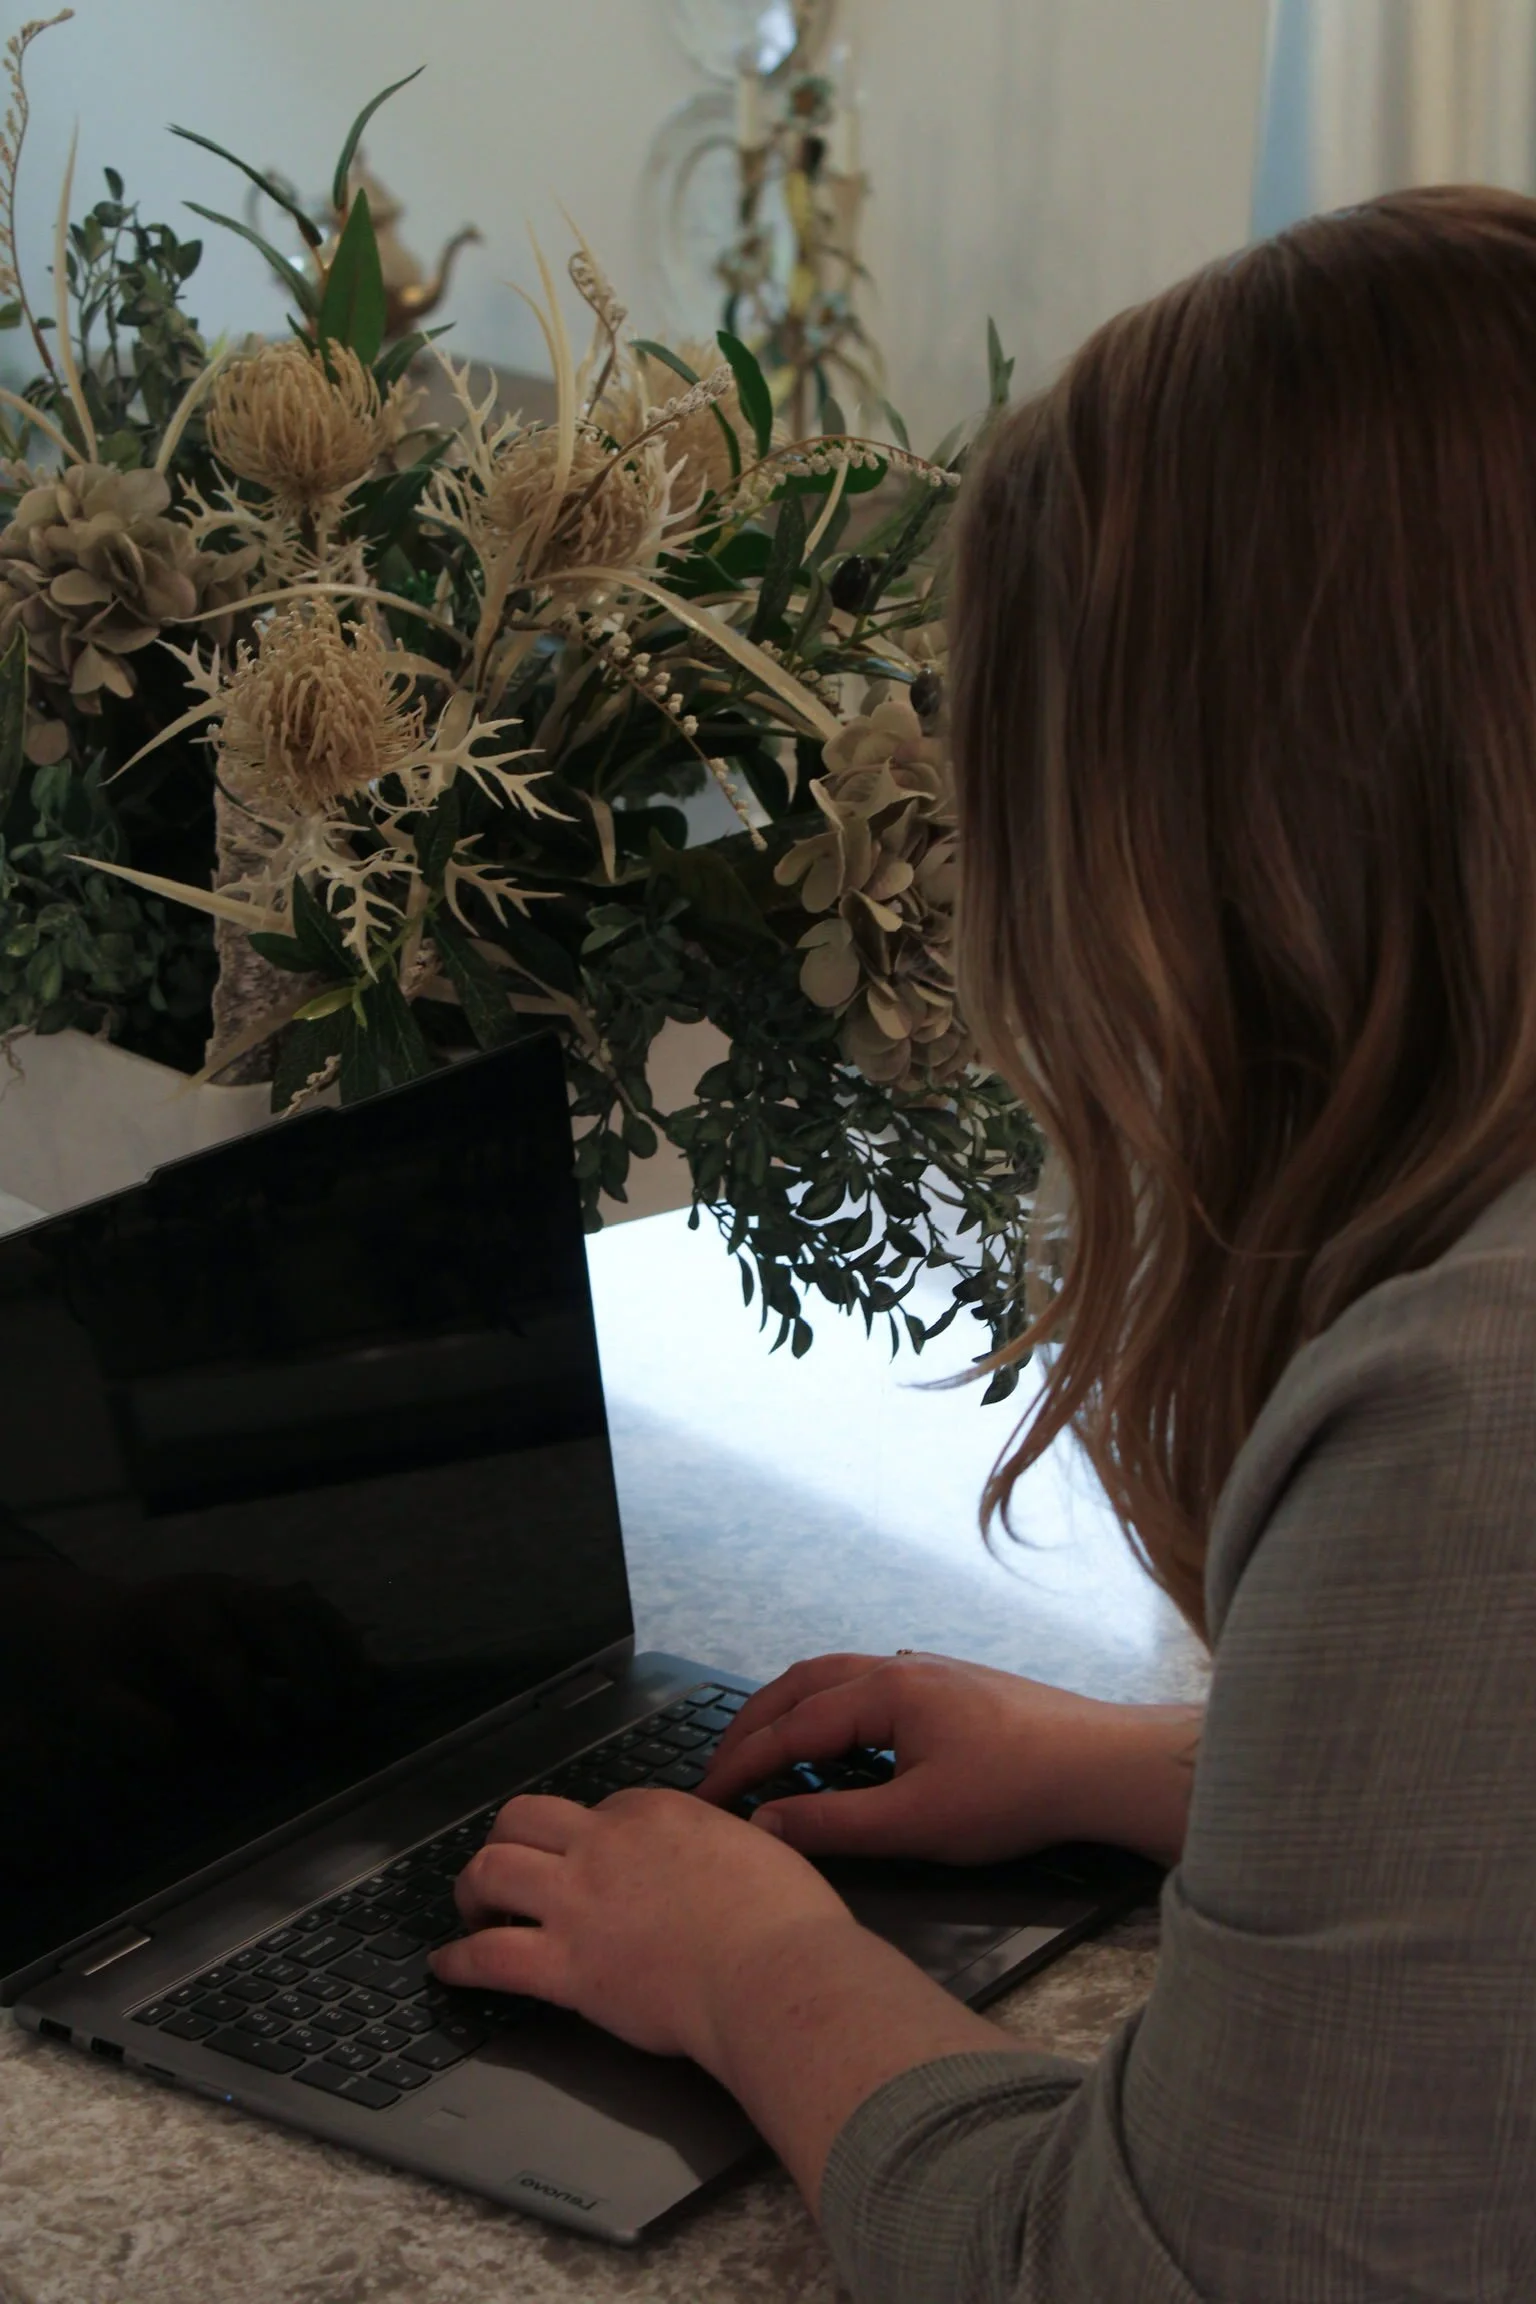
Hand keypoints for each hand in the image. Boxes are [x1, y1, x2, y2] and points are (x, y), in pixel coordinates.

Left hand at [430, 1787, 863, 2067]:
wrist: (773, 1973)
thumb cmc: (783, 1918)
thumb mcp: (760, 1845)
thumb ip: (729, 1841)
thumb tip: (742, 1845)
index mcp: (652, 1812)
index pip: (595, 1811)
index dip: (585, 1838)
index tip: (588, 1863)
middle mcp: (603, 1845)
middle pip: (522, 1819)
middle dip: (505, 1841)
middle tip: (506, 1872)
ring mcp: (578, 1903)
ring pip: (490, 1871)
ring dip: (472, 1889)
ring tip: (472, 1911)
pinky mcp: (566, 1966)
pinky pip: (489, 1955)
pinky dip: (459, 1960)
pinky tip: (449, 1966)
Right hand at [700, 1651, 1202, 1868]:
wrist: (1102, 1765)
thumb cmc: (1016, 1793)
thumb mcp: (917, 1823)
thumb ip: (835, 1823)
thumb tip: (766, 1822)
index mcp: (884, 1692)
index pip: (791, 1727)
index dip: (741, 1764)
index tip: (704, 1797)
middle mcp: (898, 1668)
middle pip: (801, 1683)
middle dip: (752, 1724)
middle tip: (716, 1769)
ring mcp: (926, 1671)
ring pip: (834, 1678)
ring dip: (789, 1711)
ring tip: (761, 1751)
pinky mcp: (950, 1686)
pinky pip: (865, 1685)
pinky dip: (826, 1709)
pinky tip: (834, 1743)